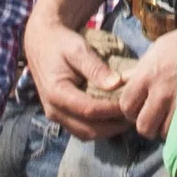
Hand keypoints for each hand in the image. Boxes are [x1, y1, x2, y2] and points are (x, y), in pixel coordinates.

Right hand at [27, 14, 130, 140]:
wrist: (41, 42)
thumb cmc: (61, 43)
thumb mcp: (78, 49)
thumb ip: (95, 67)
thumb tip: (116, 84)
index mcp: (56, 93)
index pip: (89, 110)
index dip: (113, 110)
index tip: (132, 102)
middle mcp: (53, 110)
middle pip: (89, 129)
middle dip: (114, 125)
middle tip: (134, 114)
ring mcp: (55, 116)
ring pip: (86, 134)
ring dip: (108, 130)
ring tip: (126, 117)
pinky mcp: (60, 116)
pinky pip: (82, 130)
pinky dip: (100, 128)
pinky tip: (113, 118)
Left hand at [118, 31, 176, 139]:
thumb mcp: (157, 49)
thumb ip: (140, 69)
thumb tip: (124, 81)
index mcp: (146, 75)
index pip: (126, 105)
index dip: (129, 111)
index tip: (137, 108)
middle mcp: (161, 91)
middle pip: (143, 125)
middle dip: (146, 125)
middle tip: (154, 118)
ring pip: (165, 132)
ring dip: (166, 129)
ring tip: (170, 118)